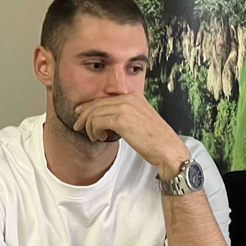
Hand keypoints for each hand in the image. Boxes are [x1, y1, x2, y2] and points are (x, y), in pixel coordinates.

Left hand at [73, 94, 189, 178]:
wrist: (167, 149)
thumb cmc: (155, 139)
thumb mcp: (140, 120)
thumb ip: (125, 115)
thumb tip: (103, 118)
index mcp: (134, 96)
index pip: (104, 98)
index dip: (89, 106)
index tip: (80, 114)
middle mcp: (129, 98)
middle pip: (96, 103)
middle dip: (84, 116)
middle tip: (78, 127)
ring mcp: (125, 107)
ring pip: (94, 113)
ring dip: (90, 127)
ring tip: (96, 137)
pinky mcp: (121, 119)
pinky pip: (97, 122)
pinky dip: (95, 131)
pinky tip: (102, 138)